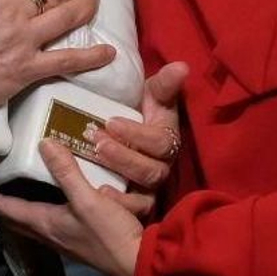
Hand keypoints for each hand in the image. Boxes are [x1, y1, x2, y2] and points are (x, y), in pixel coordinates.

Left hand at [0, 139, 151, 275]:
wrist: (137, 262)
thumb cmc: (109, 234)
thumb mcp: (88, 198)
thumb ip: (67, 172)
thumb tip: (44, 142)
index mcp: (44, 223)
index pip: (6, 208)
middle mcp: (48, 233)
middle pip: (14, 218)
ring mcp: (63, 239)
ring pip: (31, 221)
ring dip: (18, 209)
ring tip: (13, 190)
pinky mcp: (78, 238)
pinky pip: (50, 222)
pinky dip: (41, 209)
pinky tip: (53, 200)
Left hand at [90, 62, 188, 191]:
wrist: (133, 135)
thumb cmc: (143, 112)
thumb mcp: (153, 95)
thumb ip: (165, 84)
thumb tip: (181, 66)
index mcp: (167, 140)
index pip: (159, 142)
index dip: (136, 134)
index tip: (111, 121)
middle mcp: (161, 166)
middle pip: (149, 169)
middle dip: (123, 156)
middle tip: (97, 142)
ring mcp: (150, 186)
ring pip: (142, 191)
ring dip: (117, 175)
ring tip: (95, 161)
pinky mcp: (137, 202)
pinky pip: (133, 209)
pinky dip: (119, 203)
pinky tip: (100, 193)